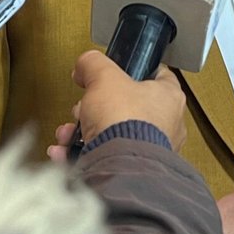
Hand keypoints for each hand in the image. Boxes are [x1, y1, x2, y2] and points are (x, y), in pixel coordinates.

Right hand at [46, 51, 186, 160]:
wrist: (118, 166)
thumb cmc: (124, 122)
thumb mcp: (104, 77)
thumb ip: (93, 64)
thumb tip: (85, 63)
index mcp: (169, 97)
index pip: (158, 75)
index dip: (135, 70)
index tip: (119, 71)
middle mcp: (166, 126)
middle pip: (127, 107)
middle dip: (97, 107)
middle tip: (84, 107)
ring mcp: (150, 151)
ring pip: (113, 135)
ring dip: (84, 131)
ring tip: (68, 132)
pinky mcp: (131, 170)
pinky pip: (105, 158)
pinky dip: (81, 154)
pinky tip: (64, 152)